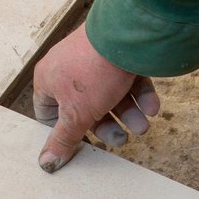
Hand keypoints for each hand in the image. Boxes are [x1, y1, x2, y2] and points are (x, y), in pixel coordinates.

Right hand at [32, 24, 160, 172]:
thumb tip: (46, 164)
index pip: (49, 114)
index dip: (65, 132)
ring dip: (128, 115)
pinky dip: (140, 96)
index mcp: (49, 80)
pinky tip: (151, 107)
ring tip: (143, 125)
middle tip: (123, 140)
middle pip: (85, 109)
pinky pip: (127, 81)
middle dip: (107, 126)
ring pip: (110, 96)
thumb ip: (63, 139)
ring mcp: (95, 61)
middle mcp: (69, 69)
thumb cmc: (92, 72)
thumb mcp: (76, 114)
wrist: (127, 35)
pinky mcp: (119, 55)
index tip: (83, 145)